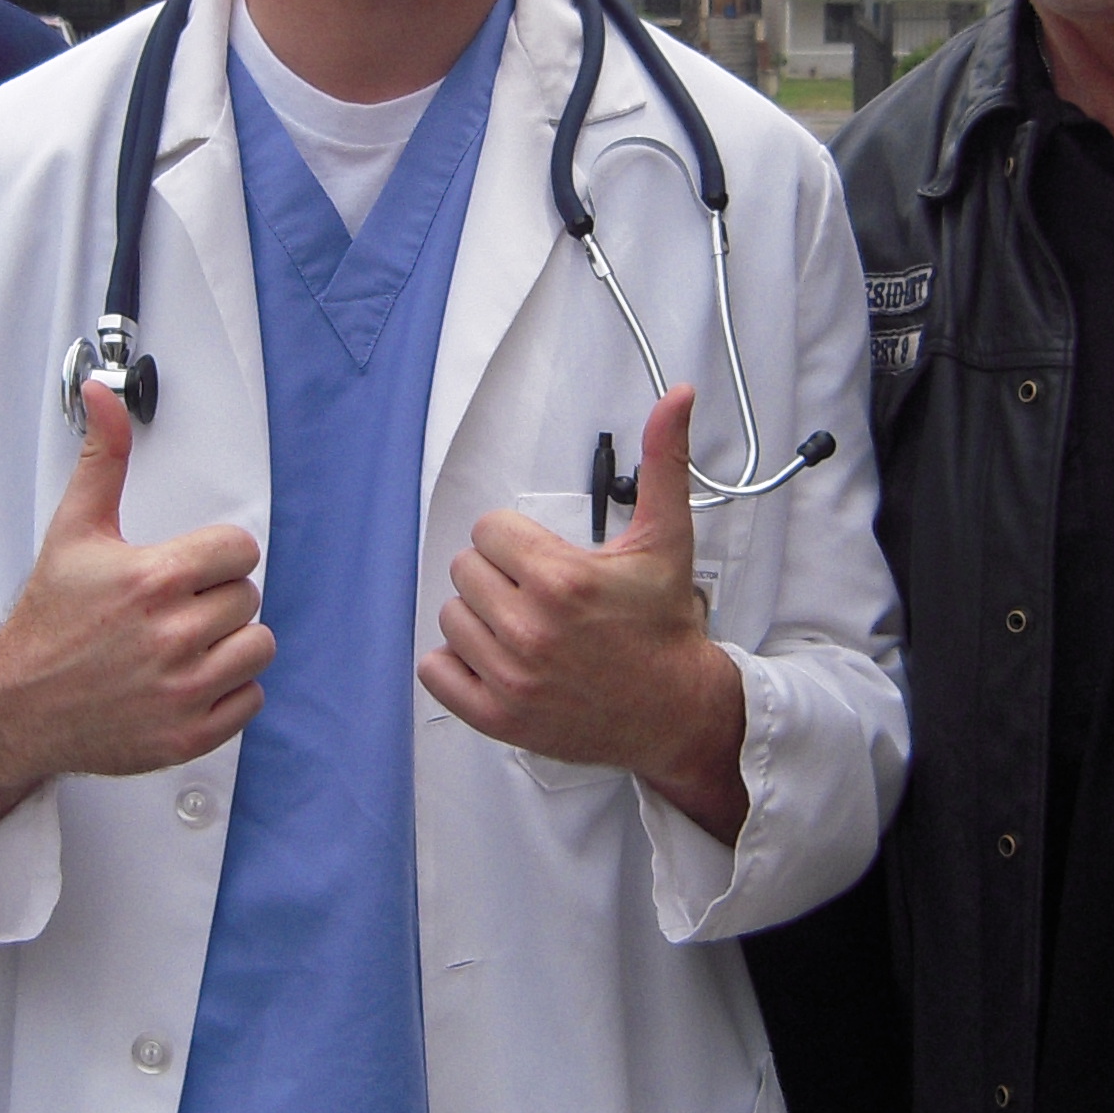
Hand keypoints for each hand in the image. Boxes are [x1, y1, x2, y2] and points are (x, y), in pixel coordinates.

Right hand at [0, 383, 271, 854]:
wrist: (17, 705)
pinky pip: (250, 701)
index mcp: (153, 579)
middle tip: (174, 610)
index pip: (240, 551)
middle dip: (216, 599)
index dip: (214, 557)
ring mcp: (183, 690)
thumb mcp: (74, 531)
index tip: (186, 569)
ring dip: (230, 645)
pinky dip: (227, 693)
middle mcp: (172, 636)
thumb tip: (103, 394)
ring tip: (186, 644)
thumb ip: (102, 459)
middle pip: (248, 598)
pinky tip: (188, 681)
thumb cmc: (49, 619)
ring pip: (258, 648)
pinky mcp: (187, 734)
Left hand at [418, 387, 746, 841]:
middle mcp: (530, 629)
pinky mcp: (498, 718)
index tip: (544, 559)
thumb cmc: (665, 625)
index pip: (488, 530)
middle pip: (465, 570)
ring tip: (521, 625)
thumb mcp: (666, 539)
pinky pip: (435, 672)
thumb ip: (664, 462)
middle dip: (499, 575)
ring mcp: (510, 678)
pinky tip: (493, 658)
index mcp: (562, 580)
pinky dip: (455, 665)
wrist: (677, 711)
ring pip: (450, 617)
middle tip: (535, 593)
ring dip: (479, 617)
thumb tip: (679, 394)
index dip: (517, 540)